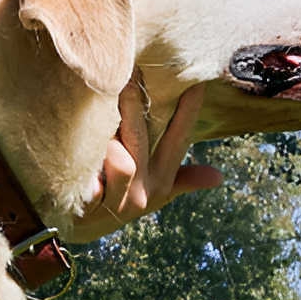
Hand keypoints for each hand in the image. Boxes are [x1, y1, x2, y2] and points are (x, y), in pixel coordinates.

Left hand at [73, 82, 222, 239]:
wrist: (81, 229)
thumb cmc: (119, 202)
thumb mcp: (155, 193)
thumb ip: (183, 180)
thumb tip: (219, 176)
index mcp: (161, 180)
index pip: (179, 139)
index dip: (189, 111)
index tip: (197, 80)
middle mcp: (143, 189)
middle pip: (142, 137)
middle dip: (136, 102)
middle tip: (129, 69)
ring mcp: (117, 200)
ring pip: (122, 161)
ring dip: (106, 140)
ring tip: (89, 113)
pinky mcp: (90, 206)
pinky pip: (91, 183)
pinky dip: (88, 173)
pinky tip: (84, 163)